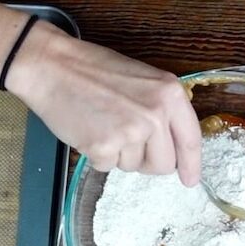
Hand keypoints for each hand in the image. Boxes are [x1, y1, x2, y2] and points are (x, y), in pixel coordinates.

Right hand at [5, 20, 201, 185]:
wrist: (52, 66)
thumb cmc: (95, 71)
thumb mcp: (144, 81)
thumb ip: (163, 111)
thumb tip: (175, 150)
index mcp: (170, 94)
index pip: (191, 140)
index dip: (191, 165)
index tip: (190, 179)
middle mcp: (155, 114)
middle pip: (164, 164)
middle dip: (147, 161)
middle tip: (127, 140)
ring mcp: (130, 132)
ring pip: (134, 167)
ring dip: (119, 154)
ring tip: (104, 124)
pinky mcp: (105, 147)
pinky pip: (108, 167)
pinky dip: (98, 155)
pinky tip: (90, 130)